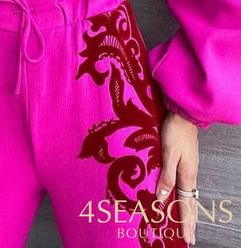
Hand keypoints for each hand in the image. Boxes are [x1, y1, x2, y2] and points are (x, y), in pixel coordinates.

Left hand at [155, 110, 198, 245]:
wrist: (183, 116)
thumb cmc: (174, 133)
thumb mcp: (168, 155)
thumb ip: (166, 176)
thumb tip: (161, 199)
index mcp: (186, 176)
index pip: (186, 204)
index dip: (185, 221)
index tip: (186, 238)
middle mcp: (190, 175)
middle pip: (190, 203)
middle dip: (189, 221)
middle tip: (189, 238)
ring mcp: (188, 169)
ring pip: (189, 195)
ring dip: (188, 210)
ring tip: (187, 224)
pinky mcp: (185, 162)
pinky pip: (186, 186)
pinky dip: (185, 197)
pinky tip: (181, 197)